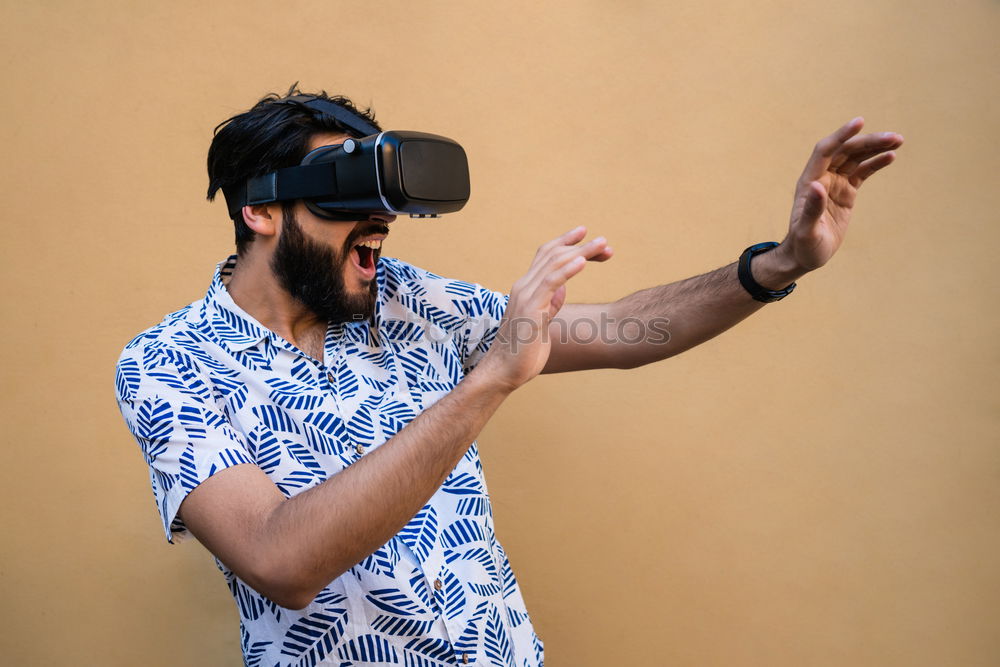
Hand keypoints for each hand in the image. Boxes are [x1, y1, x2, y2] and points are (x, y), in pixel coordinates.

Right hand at [478, 226, 611, 390]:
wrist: (504, 371)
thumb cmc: (522, 352)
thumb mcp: (540, 324)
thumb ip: (549, 304)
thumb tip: (562, 289)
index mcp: (526, 289)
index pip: (546, 256)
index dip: (566, 243)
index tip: (586, 235)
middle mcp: (524, 287)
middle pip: (553, 255)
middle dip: (580, 246)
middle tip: (604, 242)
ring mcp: (525, 296)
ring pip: (554, 264)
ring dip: (581, 252)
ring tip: (602, 244)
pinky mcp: (530, 309)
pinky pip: (550, 283)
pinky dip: (568, 270)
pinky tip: (583, 262)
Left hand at [777, 117, 902, 272]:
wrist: (806, 256)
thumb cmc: (804, 245)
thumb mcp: (807, 231)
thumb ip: (811, 210)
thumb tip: (818, 185)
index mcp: (810, 181)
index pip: (826, 151)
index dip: (841, 135)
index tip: (860, 122)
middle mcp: (822, 178)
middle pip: (846, 151)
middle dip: (868, 142)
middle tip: (894, 137)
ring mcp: (835, 183)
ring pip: (856, 158)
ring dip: (875, 148)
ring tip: (898, 140)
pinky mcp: (846, 192)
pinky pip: (862, 172)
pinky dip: (875, 163)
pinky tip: (890, 156)